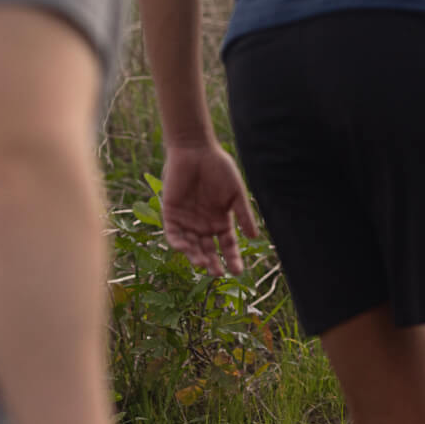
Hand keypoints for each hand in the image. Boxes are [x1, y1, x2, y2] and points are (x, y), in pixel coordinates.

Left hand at [161, 144, 259, 275]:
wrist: (195, 150)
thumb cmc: (219, 168)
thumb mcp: (235, 193)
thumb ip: (243, 214)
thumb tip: (254, 237)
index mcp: (220, 220)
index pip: (227, 245)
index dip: (232, 258)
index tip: (238, 271)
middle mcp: (203, 224)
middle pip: (208, 250)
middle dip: (212, 263)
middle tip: (217, 273)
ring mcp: (186, 220)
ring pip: (190, 245)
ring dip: (196, 256)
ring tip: (203, 263)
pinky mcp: (170, 213)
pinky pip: (172, 234)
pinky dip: (178, 243)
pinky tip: (186, 248)